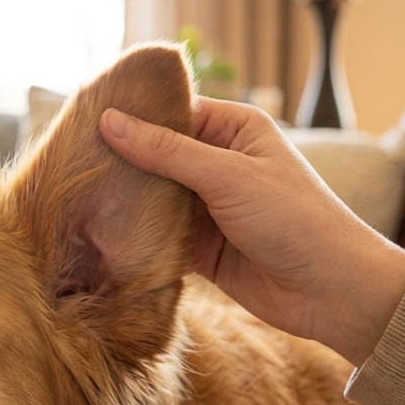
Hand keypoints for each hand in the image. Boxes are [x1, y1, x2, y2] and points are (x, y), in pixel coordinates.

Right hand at [99, 97, 404, 365]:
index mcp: (236, 130)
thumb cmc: (296, 219)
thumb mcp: (228, 176)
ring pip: (155, 198)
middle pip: (158, 156)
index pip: (173, 112)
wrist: (333, 292)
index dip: (133, 116)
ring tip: (76, 197)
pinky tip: (101, 236)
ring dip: (126, 202)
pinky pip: (160, 237)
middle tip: (70, 162)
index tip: (85, 121)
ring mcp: (210, 208)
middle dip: (122, 162)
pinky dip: (136, 238)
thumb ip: (166, 151)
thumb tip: (110, 121)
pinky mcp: (203, 249)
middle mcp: (221, 164)